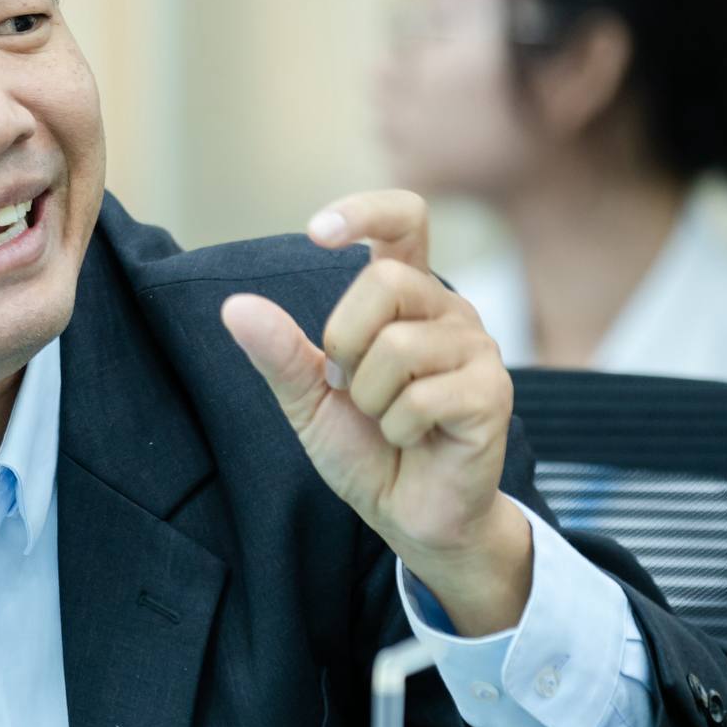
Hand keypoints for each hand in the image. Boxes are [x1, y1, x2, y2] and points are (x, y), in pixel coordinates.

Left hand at [221, 190, 531, 634]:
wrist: (409, 515)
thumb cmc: (366, 449)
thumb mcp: (308, 399)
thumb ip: (278, 352)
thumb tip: (234, 306)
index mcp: (408, 298)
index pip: (405, 220)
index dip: (365, 211)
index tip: (317, 232)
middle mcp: (449, 312)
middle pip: (386, 282)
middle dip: (345, 341)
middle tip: (349, 385)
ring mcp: (477, 350)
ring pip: (400, 346)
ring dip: (370, 398)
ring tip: (385, 420)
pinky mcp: (492, 395)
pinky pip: (423, 397)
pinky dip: (397, 428)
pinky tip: (411, 440)